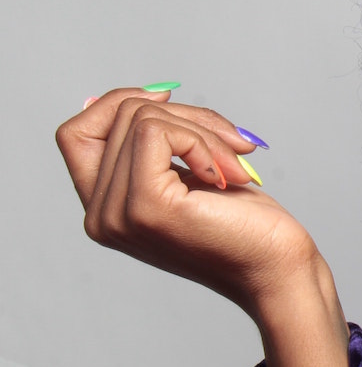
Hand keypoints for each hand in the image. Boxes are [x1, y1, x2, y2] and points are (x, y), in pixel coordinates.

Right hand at [57, 87, 349, 366]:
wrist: (279, 270)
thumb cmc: (247, 227)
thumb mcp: (191, 174)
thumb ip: (154, 147)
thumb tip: (129, 96)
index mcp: (105, 211)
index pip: (76, 134)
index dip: (118, 103)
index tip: (169, 100)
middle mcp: (100, 217)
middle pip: (119, 117)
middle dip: (187, 116)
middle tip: (233, 146)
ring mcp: (119, 214)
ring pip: (141, 119)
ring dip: (204, 130)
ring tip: (236, 167)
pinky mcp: (146, 205)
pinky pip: (155, 131)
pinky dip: (201, 140)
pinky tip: (227, 176)